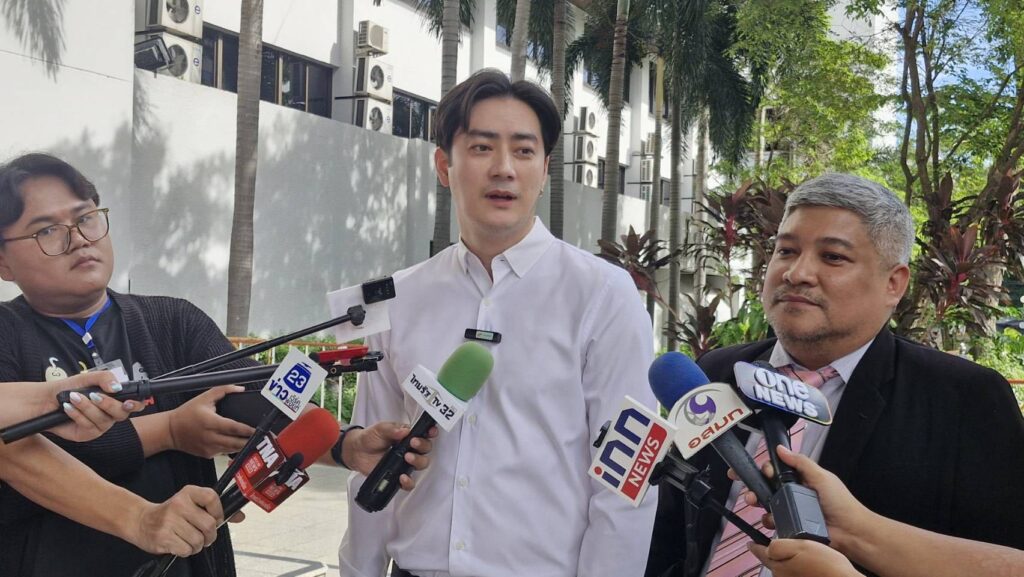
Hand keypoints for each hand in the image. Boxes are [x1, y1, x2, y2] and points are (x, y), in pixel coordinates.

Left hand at [48, 371, 143, 441]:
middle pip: (121, 414)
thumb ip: (105, 378)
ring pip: (103, 420)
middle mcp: (110, 414)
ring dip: (87, 407)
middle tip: (93, 395)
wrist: (47, 399)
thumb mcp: (88, 377)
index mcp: (115, 399)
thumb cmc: (69, 388)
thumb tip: (117, 387)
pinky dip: (77, 414)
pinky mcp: (87, 434)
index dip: (136, 404)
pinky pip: (88, 426)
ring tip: (73, 397)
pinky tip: (68, 407)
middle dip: (107, 404)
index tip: (128, 401)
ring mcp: (100, 426)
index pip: (134, 404)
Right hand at [130, 485, 223, 555]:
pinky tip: (180, 545)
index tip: (216, 519)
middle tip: (205, 537)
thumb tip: (241, 517)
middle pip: (209, 524)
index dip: (218, 512)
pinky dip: (187, 551)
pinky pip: (187, 549)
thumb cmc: (171, 514)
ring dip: (198, 545)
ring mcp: (169, 521)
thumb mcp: (191, 505)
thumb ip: (215, 510)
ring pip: (198, 540)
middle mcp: (178, 504)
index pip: (212, 497)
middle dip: (210, 536)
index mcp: (188, 492)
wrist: (141, 521)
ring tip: (189, 541)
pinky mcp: (163, 537)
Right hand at [168, 386, 254, 457]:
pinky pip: (224, 452)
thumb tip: (240, 389)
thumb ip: (223, 390)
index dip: (248, 430)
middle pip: (236, 443)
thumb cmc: (188, 413)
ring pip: (232, 449)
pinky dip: (232, 448)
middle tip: (264, 438)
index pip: (233, 428)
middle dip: (251, 441)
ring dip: (244, 446)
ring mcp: (209, 448)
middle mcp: (210, 437)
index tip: (259, 429)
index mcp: (210, 422)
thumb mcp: (204, 397)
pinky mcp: (207, 455)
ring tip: (256, 441)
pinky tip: (239, 443)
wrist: (170, 431)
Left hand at [344, 422, 437, 490]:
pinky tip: (402, 477)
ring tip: (407, 457)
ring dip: (418, 461)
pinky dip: (408, 482)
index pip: (424, 434)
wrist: (356, 452)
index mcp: (407, 436)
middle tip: (413, 443)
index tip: (431, 432)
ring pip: (421, 465)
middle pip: (426, 450)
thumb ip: (391, 429)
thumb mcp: (380, 429)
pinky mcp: (398, 476)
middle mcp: (410, 450)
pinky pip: (409, 483)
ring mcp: (405, 464)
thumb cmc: (370, 438)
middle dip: (423, 446)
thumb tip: (404, 431)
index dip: (431, 433)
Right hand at [741, 445, 872, 552]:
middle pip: (766, 486)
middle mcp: (793, 494)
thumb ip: (800, 462)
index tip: (763, 471)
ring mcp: (790, 510)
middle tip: (749, 489)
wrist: (850, 532)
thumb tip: (781, 449)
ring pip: (766, 503)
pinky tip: (769, 519)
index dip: (766, 469)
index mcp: (800, 480)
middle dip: (753, 486)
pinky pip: (772, 521)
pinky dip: (768, 520)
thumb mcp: (821, 476)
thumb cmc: (840, 503)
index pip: (777, 470)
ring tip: (753, 502)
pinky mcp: (790, 526)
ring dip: (756, 501)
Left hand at [749, 539, 859, 576]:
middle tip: (785, 543)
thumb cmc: (826, 566)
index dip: (755, 546)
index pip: (760, 553)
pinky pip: (793, 573)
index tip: (750, 543)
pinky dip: (796, 568)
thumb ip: (779, 546)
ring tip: (801, 554)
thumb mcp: (801, 546)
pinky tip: (808, 564)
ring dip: (787, 561)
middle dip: (774, 553)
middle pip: (771, 562)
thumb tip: (767, 546)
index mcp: (777, 566)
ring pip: (782, 568)